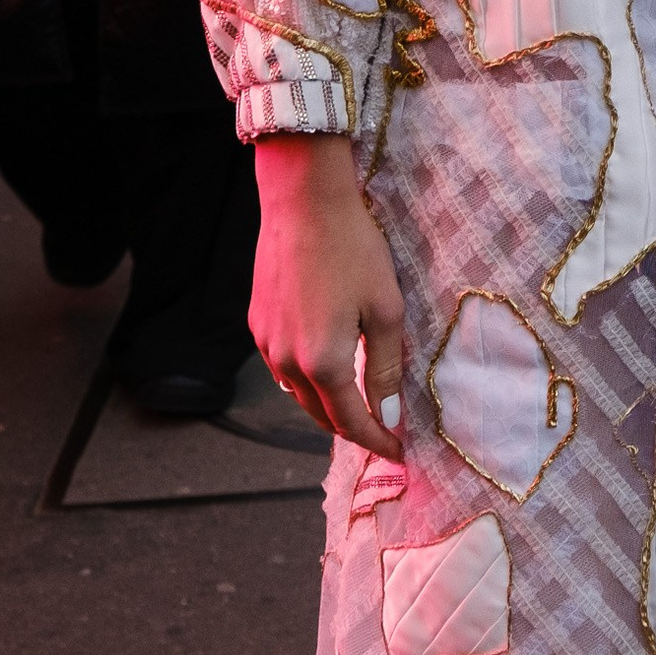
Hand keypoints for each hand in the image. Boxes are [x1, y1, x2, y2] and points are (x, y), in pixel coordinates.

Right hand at [252, 134, 405, 457]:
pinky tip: (326, 369)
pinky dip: (306, 382)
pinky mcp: (256, 324)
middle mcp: (286, 363)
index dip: (377, 441)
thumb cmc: (353, 250)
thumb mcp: (386, 310)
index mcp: (322, 364)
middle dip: (352, 429)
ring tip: (357, 405)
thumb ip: (386, 369)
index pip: (351, 423)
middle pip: (320, 416)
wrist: (302, 203)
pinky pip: (282, 369)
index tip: (399, 451)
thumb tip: (389, 416)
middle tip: (382, 432)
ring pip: (298, 395)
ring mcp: (266, 344)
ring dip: (327, 407)